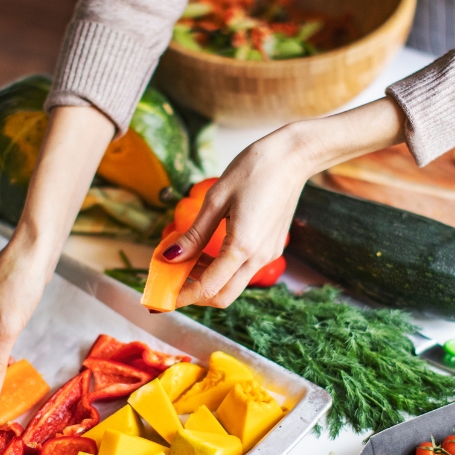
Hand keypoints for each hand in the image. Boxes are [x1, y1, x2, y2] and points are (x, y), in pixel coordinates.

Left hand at [168, 97, 405, 307]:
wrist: (292, 157)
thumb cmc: (253, 170)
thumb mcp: (216, 199)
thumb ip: (194, 234)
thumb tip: (170, 258)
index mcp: (242, 246)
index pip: (208, 287)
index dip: (183, 296)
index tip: (162, 297)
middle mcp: (259, 257)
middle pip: (223, 296)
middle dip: (196, 295)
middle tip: (172, 283)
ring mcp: (269, 254)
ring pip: (234, 284)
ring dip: (208, 280)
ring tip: (186, 261)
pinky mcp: (272, 247)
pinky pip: (244, 270)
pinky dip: (223, 269)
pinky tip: (208, 251)